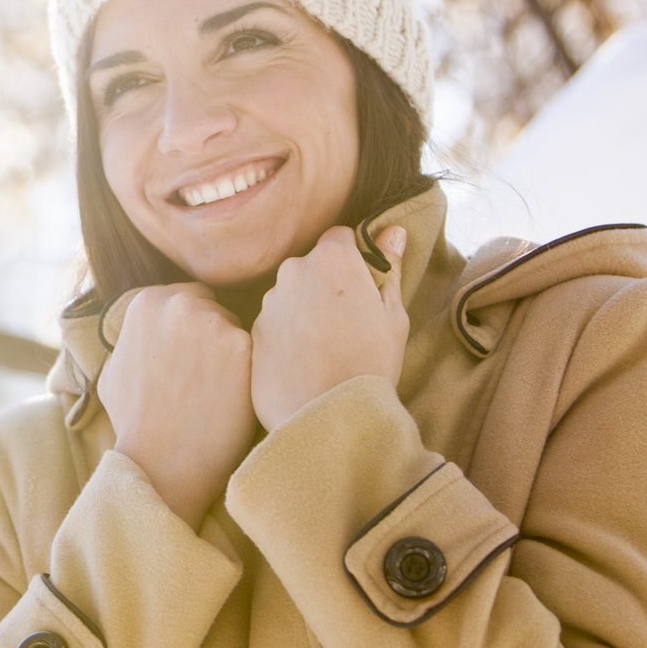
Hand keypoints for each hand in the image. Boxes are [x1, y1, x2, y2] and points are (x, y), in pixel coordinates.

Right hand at [98, 283, 258, 530]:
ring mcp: (213, 322)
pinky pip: (256, 352)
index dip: (191, 329)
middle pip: (214, 309)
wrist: (162, 462)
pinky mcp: (242, 346)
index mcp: (147, 302)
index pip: (187, 298)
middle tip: (206, 376)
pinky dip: (249, 373)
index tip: (189, 356)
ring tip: (217, 392)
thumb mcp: (113, 370)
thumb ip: (133, 339)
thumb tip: (143, 333)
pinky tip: (234, 398)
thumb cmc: (135, 422)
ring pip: (237, 329)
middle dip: (212, 335)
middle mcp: (180, 303)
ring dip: (233, 354)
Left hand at [250, 225, 409, 431]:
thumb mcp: (393, 314)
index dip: (353, 258)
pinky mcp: (253, 332)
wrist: (330, 416)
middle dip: (326, 285)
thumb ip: (389, 267)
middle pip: (311, 266)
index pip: (339, 237)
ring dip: (304, 310)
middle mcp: (293, 271)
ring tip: (326, 348)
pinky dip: (287, 335)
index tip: (361, 284)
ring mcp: (268, 302)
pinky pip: (274, 323)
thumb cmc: (371, 363)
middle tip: (347, 323)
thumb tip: (394, 231)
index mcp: (332, 259)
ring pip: (290, 295)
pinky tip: (305, 362)